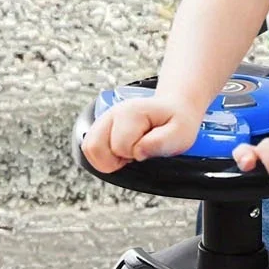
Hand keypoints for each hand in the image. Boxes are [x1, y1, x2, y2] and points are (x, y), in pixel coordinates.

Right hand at [80, 92, 202, 170]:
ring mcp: (104, 119)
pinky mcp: (100, 127)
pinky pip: (89, 148)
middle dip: (115, 160)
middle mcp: (113, 113)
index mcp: (132, 113)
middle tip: (135, 155)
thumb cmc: (176, 122)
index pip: (120, 146)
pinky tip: (121, 153)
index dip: (136, 155)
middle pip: (95, 147)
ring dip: (107, 159)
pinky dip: (103, 157)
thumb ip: (160, 143)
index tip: (148, 147)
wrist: (174, 109)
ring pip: (88, 148)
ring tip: (129, 154)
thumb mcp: (180, 134)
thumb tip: (138, 151)